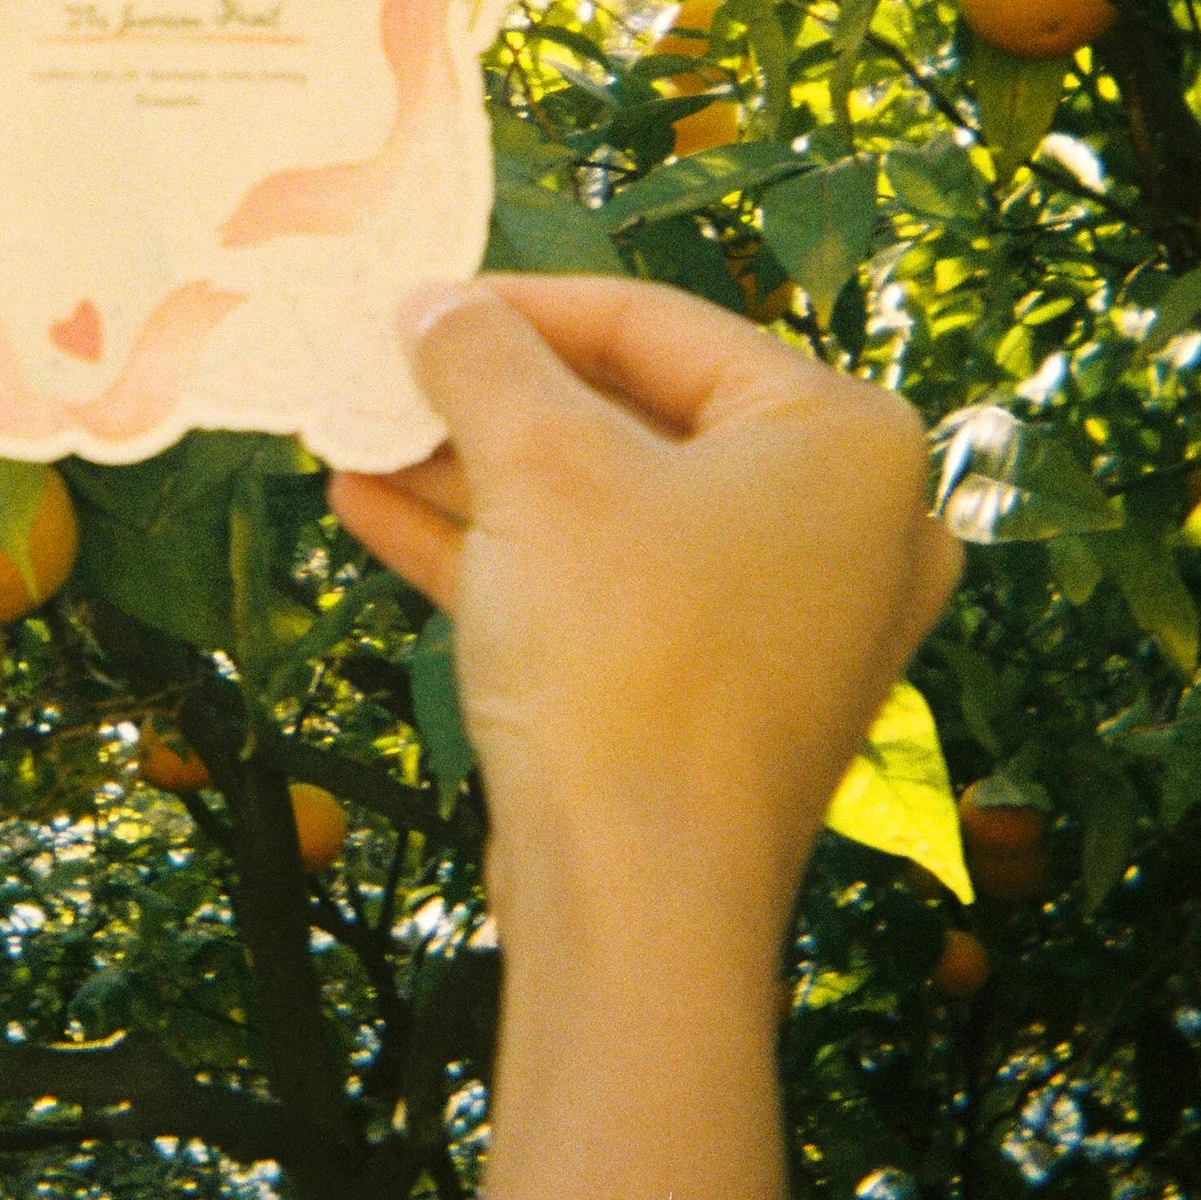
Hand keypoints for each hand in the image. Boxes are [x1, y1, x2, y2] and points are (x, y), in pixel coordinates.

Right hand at [331, 275, 958, 954]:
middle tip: (385, 369)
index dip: (518, 305)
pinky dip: (502, 550)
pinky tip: (375, 509)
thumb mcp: (538, 468)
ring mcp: (788, 618)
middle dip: (490, 398)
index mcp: (844, 440)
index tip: (416, 300)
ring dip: (476, 472)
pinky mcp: (723, 695)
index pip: (656, 325)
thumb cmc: (624, 658)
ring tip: (356, 434)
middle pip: (633, 418)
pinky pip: (606, 588)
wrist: (640, 900)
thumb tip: (434, 301)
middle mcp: (844, 523)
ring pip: (609, 510)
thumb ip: (482, 360)